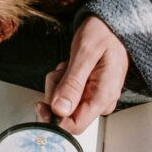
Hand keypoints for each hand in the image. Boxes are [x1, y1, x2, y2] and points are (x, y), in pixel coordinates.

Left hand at [38, 17, 127, 134]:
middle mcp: (101, 102)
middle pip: (66, 115)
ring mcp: (95, 98)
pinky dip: (62, 81)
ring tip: (68, 65)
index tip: (41, 104)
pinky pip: (67, 95)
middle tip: (61, 71)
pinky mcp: (89, 93)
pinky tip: (70, 67)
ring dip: (58, 84)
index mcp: (103, 96)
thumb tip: (60, 110)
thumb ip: (72, 83)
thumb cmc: (102, 34)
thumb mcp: (84, 54)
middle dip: (55, 93)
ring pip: (64, 104)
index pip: (76, 125)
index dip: (55, 119)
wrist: (110, 25)